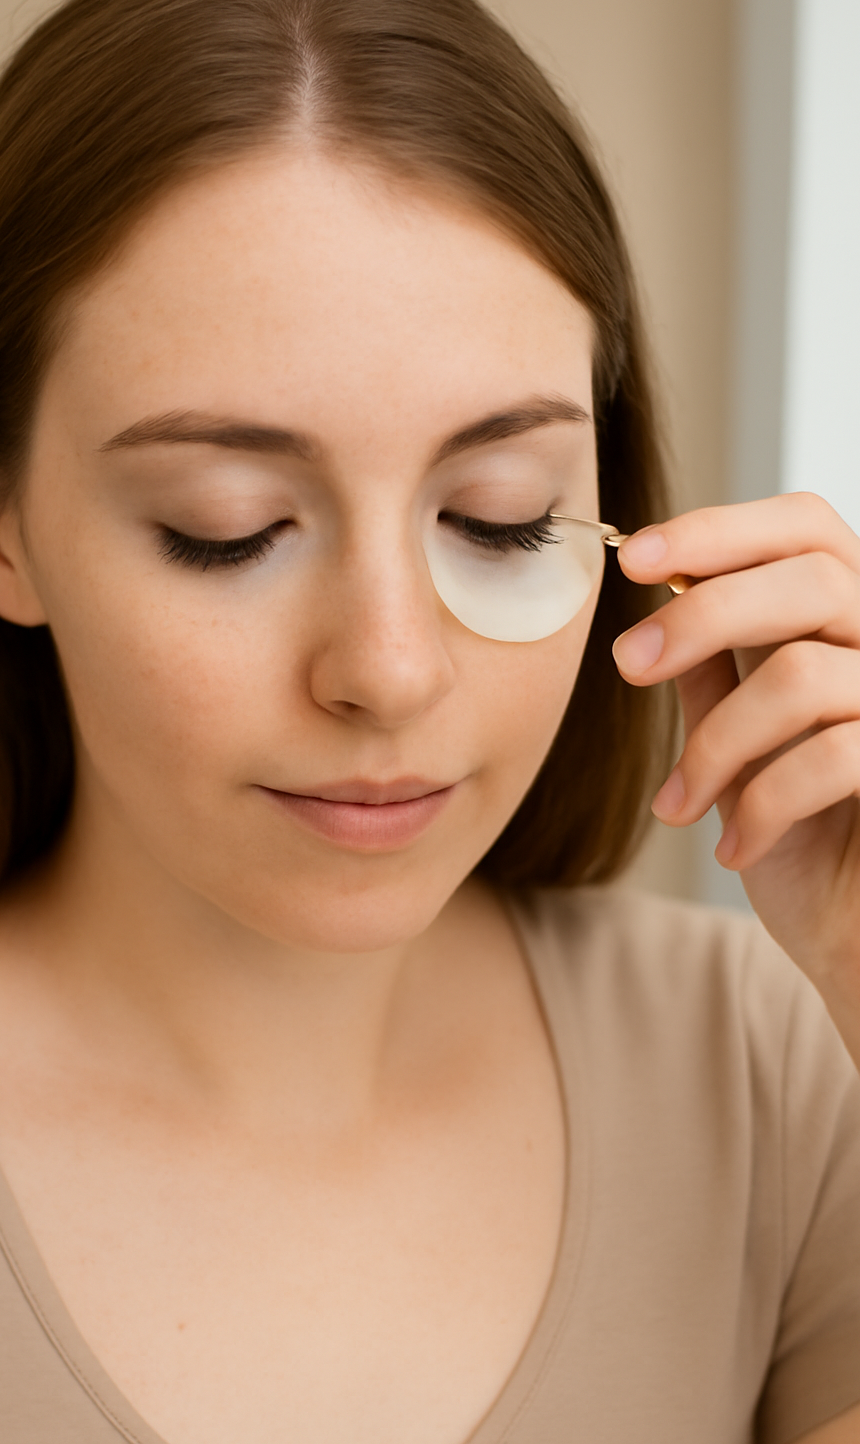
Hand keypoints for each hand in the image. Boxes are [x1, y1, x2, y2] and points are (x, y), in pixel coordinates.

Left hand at [612, 493, 859, 1060]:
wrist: (851, 939)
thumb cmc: (802, 836)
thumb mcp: (740, 734)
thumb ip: (716, 660)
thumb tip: (660, 582)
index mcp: (852, 620)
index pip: (807, 526)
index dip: (719, 530)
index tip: (630, 557)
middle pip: (811, 575)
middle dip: (702, 614)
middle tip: (628, 665)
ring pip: (802, 674)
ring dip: (714, 746)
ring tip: (676, 805)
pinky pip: (832, 756)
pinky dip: (760, 805)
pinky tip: (731, 846)